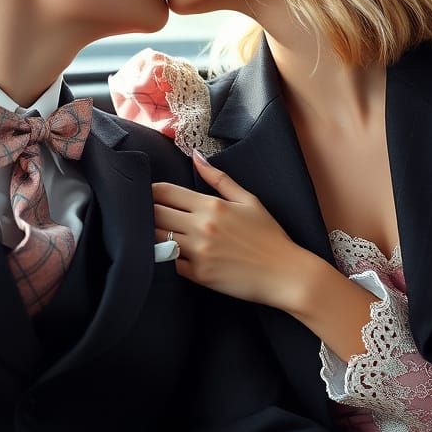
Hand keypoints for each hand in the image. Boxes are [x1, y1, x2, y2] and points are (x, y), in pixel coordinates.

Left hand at [151, 150, 320, 312]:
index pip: (163, 192)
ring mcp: (199, 252)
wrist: (285, 273)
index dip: (150, 191)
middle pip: (154, 214)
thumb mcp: (248, 199)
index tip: (149, 194)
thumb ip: (218, 178)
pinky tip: (170, 253)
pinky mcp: (199, 275)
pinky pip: (170, 263)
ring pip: (156, 239)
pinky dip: (167, 258)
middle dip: (146, 211)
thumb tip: (196, 155)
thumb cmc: (269, 235)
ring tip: (153, 232)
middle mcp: (201, 227)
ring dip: (151, 234)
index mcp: (211, 205)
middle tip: (146, 213)